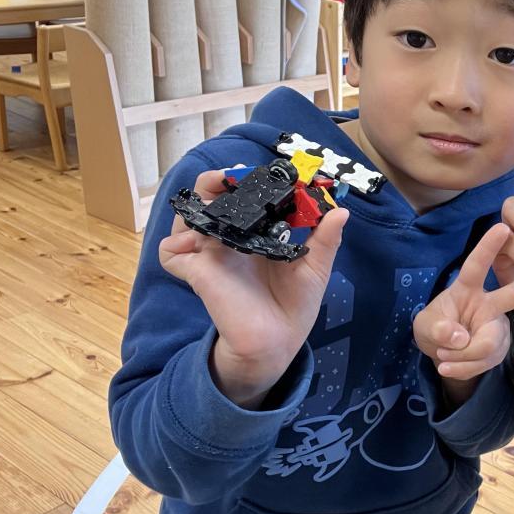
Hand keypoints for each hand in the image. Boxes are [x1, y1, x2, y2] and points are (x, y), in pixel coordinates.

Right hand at [159, 169, 347, 406]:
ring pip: (185, 217)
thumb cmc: (295, 305)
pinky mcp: (197, 272)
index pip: (242, 196)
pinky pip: (171, 252)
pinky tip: (197, 244)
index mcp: (256, 233)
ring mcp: (211, 254)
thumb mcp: (315, 268)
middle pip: (208, 197)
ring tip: (215, 204)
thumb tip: (342, 211)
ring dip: (196, 206)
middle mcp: (231, 239)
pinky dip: (176, 244)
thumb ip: (325, 239)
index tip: (256, 171)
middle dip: (214, 180)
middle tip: (230, 177)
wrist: (279, 341)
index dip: (243, 179)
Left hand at [414, 223, 513, 388]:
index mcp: (466, 288)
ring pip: (490, 343)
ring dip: (463, 357)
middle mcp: (487, 303)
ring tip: (443, 359)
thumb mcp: (425, 328)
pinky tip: (451, 366)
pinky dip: (464, 369)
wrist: (442, 353)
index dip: (488, 247)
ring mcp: (496, 326)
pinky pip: (486, 361)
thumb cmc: (433, 328)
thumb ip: (437, 329)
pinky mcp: (499, 347)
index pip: (477, 265)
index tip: (502, 227)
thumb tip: (459, 337)